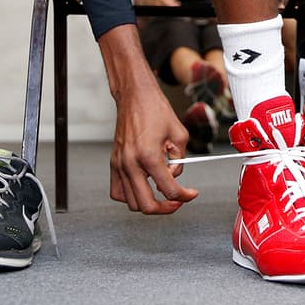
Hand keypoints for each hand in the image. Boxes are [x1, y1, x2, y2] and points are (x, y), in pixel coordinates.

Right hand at [98, 24, 198, 213]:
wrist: (135, 96)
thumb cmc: (155, 109)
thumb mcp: (179, 133)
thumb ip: (179, 159)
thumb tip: (175, 175)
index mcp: (148, 156)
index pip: (168, 189)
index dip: (184, 196)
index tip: (191, 194)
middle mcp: (130, 163)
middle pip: (146, 204)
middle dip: (166, 208)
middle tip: (178, 202)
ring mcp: (119, 165)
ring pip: (131, 202)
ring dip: (148, 203)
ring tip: (161, 194)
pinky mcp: (114, 163)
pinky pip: (118, 191)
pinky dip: (131, 196)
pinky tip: (143, 188)